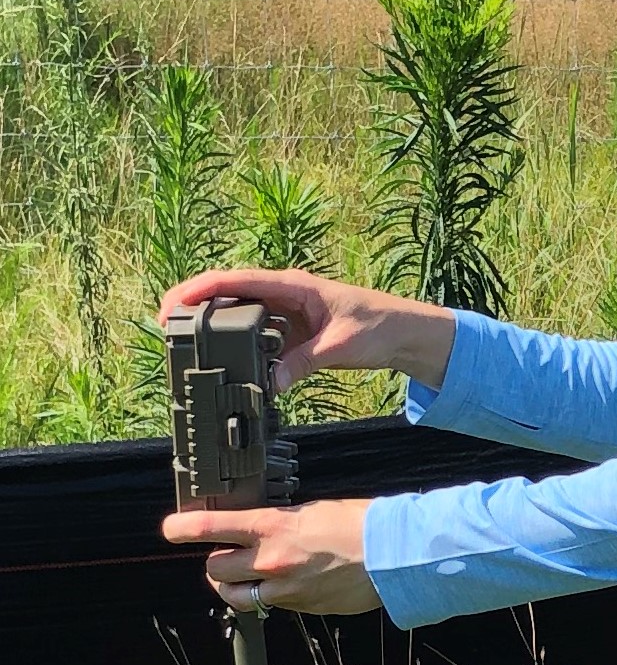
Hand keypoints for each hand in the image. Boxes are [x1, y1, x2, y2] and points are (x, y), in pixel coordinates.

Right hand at [156, 268, 456, 390]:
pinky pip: (255, 334)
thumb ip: (302, 362)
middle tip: (163, 326)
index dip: (200, 289)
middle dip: (194, 305)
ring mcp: (286, 313)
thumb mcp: (339, 345)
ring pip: (238, 313)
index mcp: (293, 285)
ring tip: (180, 343)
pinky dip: (236, 343)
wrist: (405, 334)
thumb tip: (269, 384)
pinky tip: (220, 360)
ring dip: (211, 324)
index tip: (171, 304)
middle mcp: (285, 294)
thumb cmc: (379, 327)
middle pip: (229, 293)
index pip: (238, 280)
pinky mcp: (291, 332)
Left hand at [164, 497, 381, 615]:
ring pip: (233, 595)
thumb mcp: (313, 511)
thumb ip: (281, 522)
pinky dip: (267, 595)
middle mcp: (271, 560)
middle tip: (229, 553)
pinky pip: (267, 604)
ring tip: (247, 575)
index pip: (213, 527)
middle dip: (217, 561)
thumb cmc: (360, 524)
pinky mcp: (298, 607)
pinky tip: (288, 582)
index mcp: (273, 527)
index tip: (171, 528)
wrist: (393, 555)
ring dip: (232, 585)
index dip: (183, 528)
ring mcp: (283, 588)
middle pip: (214, 568)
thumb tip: (263, 528)